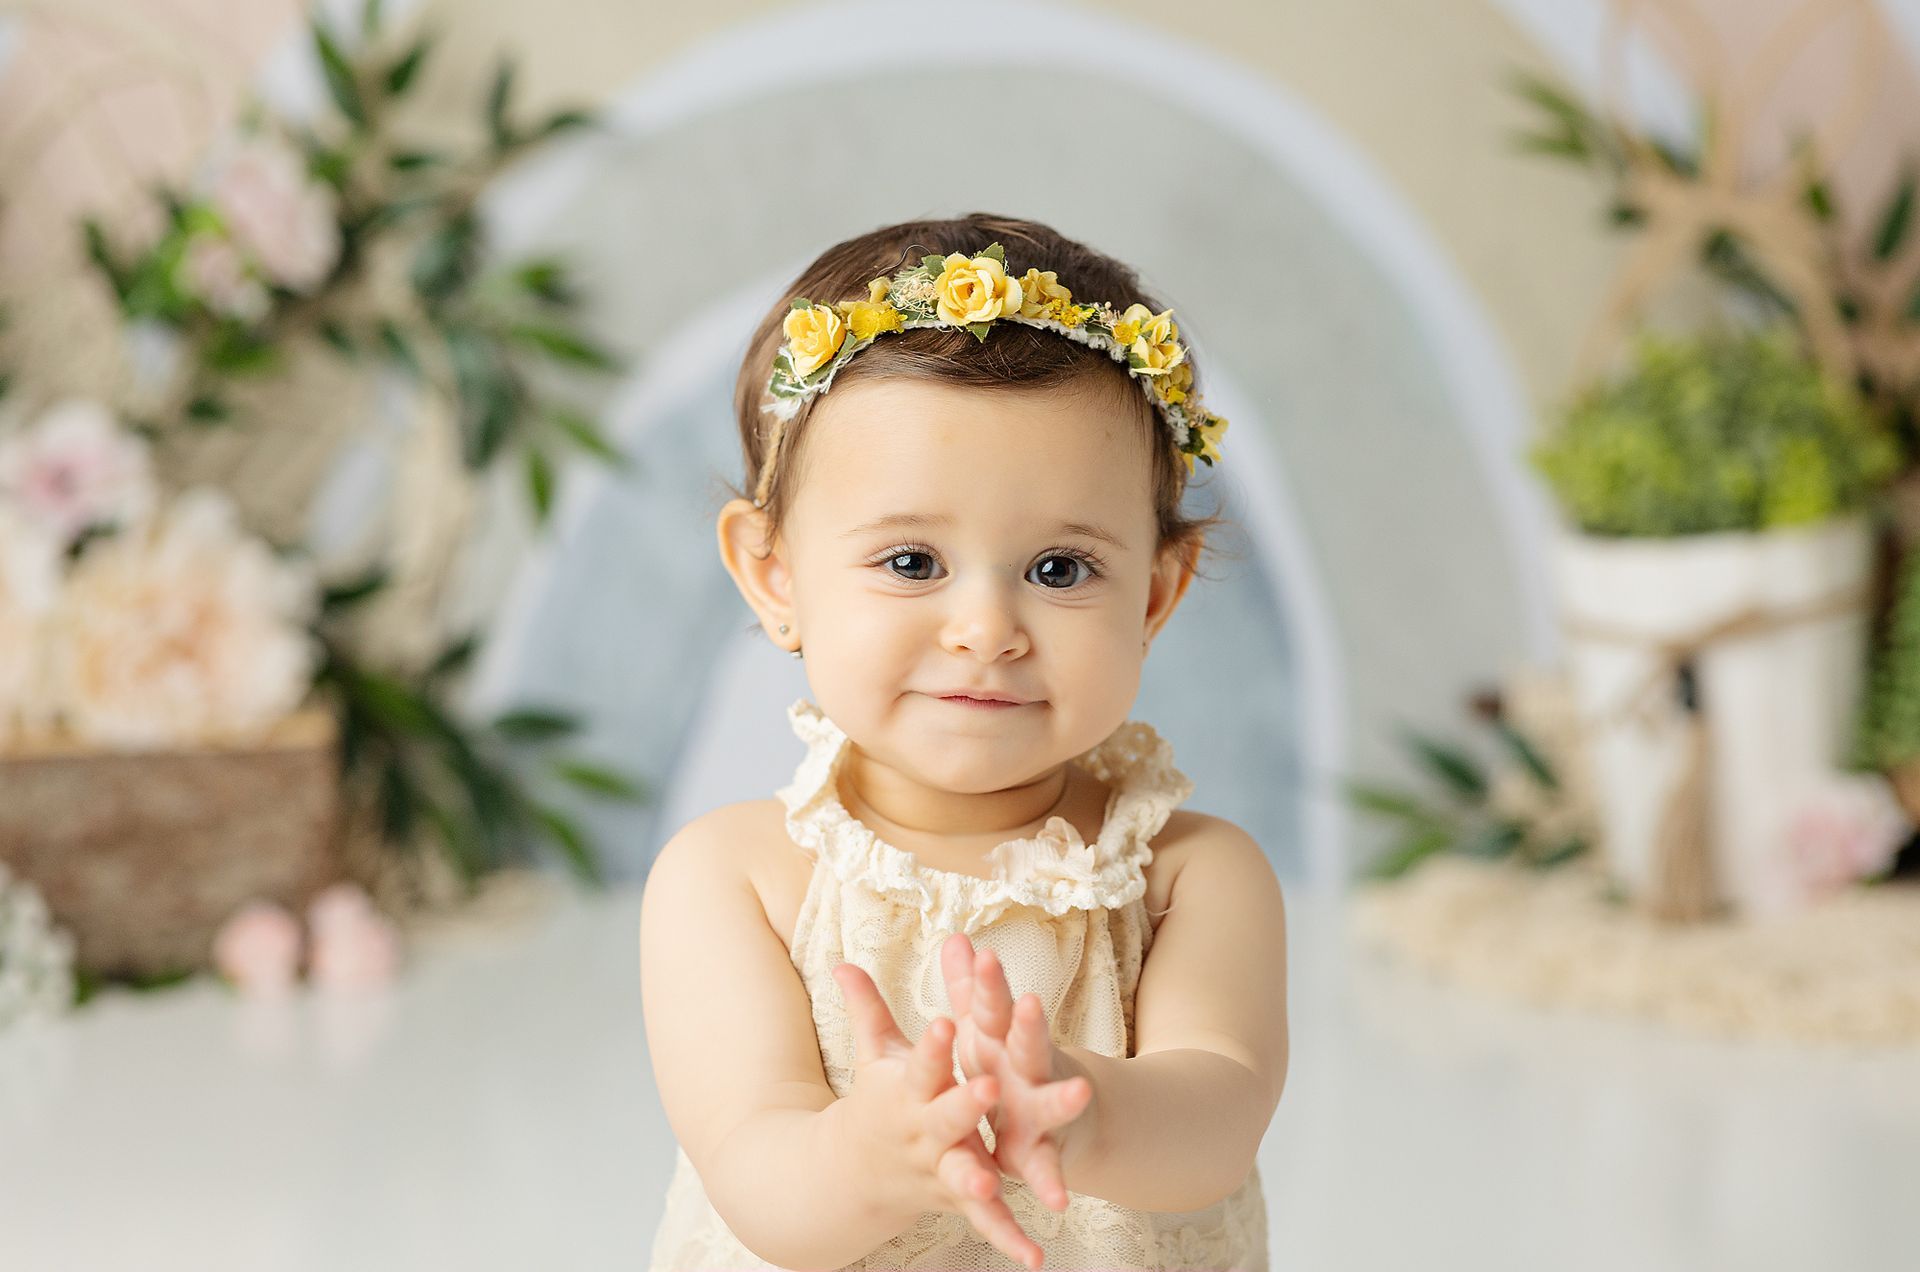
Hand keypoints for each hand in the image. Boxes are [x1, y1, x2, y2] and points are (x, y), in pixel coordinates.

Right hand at [828, 961, 1046, 1270]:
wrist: (852, 1177)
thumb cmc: (876, 1103)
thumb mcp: (874, 1057)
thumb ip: (868, 1009)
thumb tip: (841, 961)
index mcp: (907, 1091)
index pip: (920, 1063)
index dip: (932, 1045)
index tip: (947, 1021)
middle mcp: (923, 1132)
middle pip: (945, 1117)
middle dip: (964, 1103)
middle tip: (986, 1086)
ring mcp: (941, 1169)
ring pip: (962, 1173)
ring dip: (976, 1178)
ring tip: (990, 1179)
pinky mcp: (958, 1202)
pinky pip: (986, 1222)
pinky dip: (1009, 1240)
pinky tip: (1035, 1259)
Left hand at [940, 933, 1094, 1213]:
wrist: (1065, 1113)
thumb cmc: (1010, 1065)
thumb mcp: (985, 1029)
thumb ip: (970, 988)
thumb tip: (955, 937)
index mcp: (1005, 1039)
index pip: (996, 1002)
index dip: (988, 981)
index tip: (982, 954)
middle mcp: (1029, 1068)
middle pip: (1029, 1042)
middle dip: (1029, 1026)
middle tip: (1027, 1003)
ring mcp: (1042, 1110)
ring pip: (1051, 1102)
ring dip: (1063, 1098)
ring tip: (1077, 1091)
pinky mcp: (1044, 1153)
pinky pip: (1047, 1170)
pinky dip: (1051, 1185)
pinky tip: (1056, 1202)